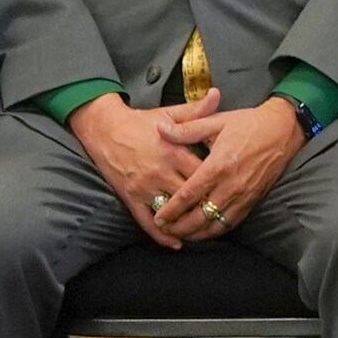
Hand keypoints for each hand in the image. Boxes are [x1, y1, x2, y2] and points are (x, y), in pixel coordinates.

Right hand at [67, 89, 213, 249]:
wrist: (105, 130)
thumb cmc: (141, 122)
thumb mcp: (169, 114)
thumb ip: (196, 110)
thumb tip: (218, 94)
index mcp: (174, 150)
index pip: (204, 172)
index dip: (219, 182)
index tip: (232, 188)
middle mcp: (161, 171)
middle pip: (191, 195)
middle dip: (207, 205)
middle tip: (223, 214)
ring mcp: (145, 187)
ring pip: (172, 211)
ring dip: (188, 223)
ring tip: (204, 230)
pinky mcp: (131, 198)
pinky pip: (148, 222)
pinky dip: (162, 236)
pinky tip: (176, 243)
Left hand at [158, 93, 307, 236]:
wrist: (282, 130)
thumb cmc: (248, 124)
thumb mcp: (216, 121)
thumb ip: (186, 129)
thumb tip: (161, 129)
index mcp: (219, 165)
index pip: (189, 194)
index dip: (172, 209)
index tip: (159, 218)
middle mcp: (231, 185)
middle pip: (200, 216)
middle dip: (180, 227)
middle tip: (165, 229)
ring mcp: (243, 196)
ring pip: (216, 224)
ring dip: (197, 233)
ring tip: (180, 234)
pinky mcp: (252, 201)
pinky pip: (231, 222)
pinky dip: (215, 230)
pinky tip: (204, 231)